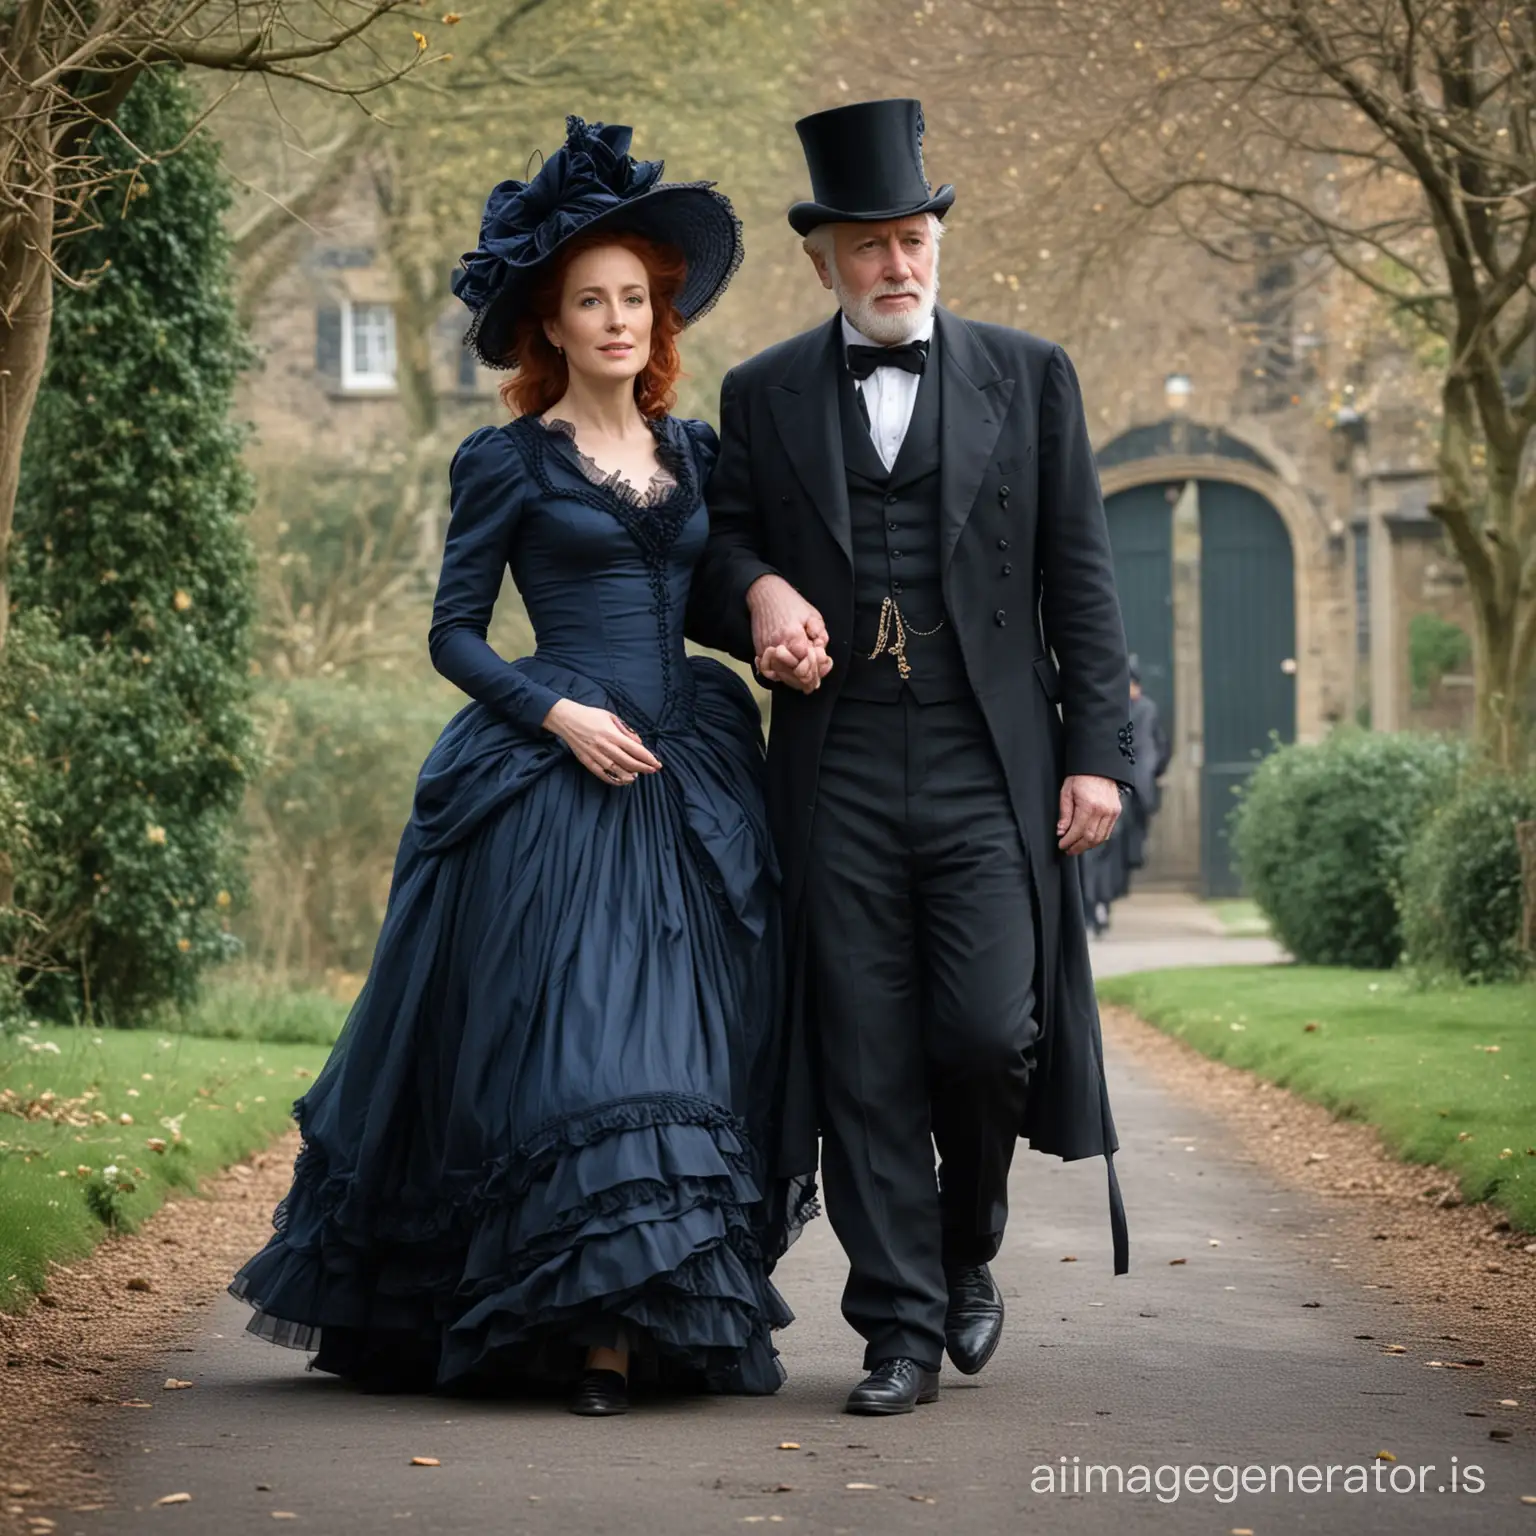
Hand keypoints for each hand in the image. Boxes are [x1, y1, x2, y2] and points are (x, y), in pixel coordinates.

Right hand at [543, 700, 661, 786]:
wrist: (566, 719)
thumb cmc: (590, 715)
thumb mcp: (611, 717)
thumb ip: (626, 731)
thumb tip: (639, 743)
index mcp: (612, 734)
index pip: (635, 750)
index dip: (648, 758)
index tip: (657, 763)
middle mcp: (605, 747)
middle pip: (629, 762)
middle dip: (643, 768)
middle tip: (652, 770)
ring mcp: (595, 755)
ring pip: (616, 771)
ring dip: (630, 775)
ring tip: (638, 776)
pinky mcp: (587, 761)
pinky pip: (602, 774)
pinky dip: (614, 780)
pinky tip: (622, 781)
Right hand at [747, 575, 832, 692]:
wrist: (765, 594)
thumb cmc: (790, 603)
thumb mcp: (813, 615)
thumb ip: (820, 635)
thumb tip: (821, 652)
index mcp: (793, 637)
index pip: (805, 665)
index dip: (816, 668)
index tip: (821, 665)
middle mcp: (778, 647)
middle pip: (794, 675)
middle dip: (807, 678)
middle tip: (815, 681)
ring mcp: (766, 651)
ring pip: (781, 676)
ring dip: (794, 680)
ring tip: (804, 680)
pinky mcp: (759, 651)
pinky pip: (768, 671)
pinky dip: (778, 675)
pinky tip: (787, 674)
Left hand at [1057, 774, 1121, 854]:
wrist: (1099, 766)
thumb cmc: (1082, 776)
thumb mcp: (1066, 792)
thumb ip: (1065, 814)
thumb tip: (1061, 830)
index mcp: (1089, 806)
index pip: (1078, 831)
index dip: (1069, 841)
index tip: (1062, 845)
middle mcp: (1103, 811)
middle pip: (1090, 838)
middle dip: (1078, 847)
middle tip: (1069, 850)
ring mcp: (1112, 812)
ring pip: (1101, 838)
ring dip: (1088, 845)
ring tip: (1078, 847)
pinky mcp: (1116, 812)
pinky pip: (1108, 831)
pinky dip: (1098, 838)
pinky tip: (1090, 840)